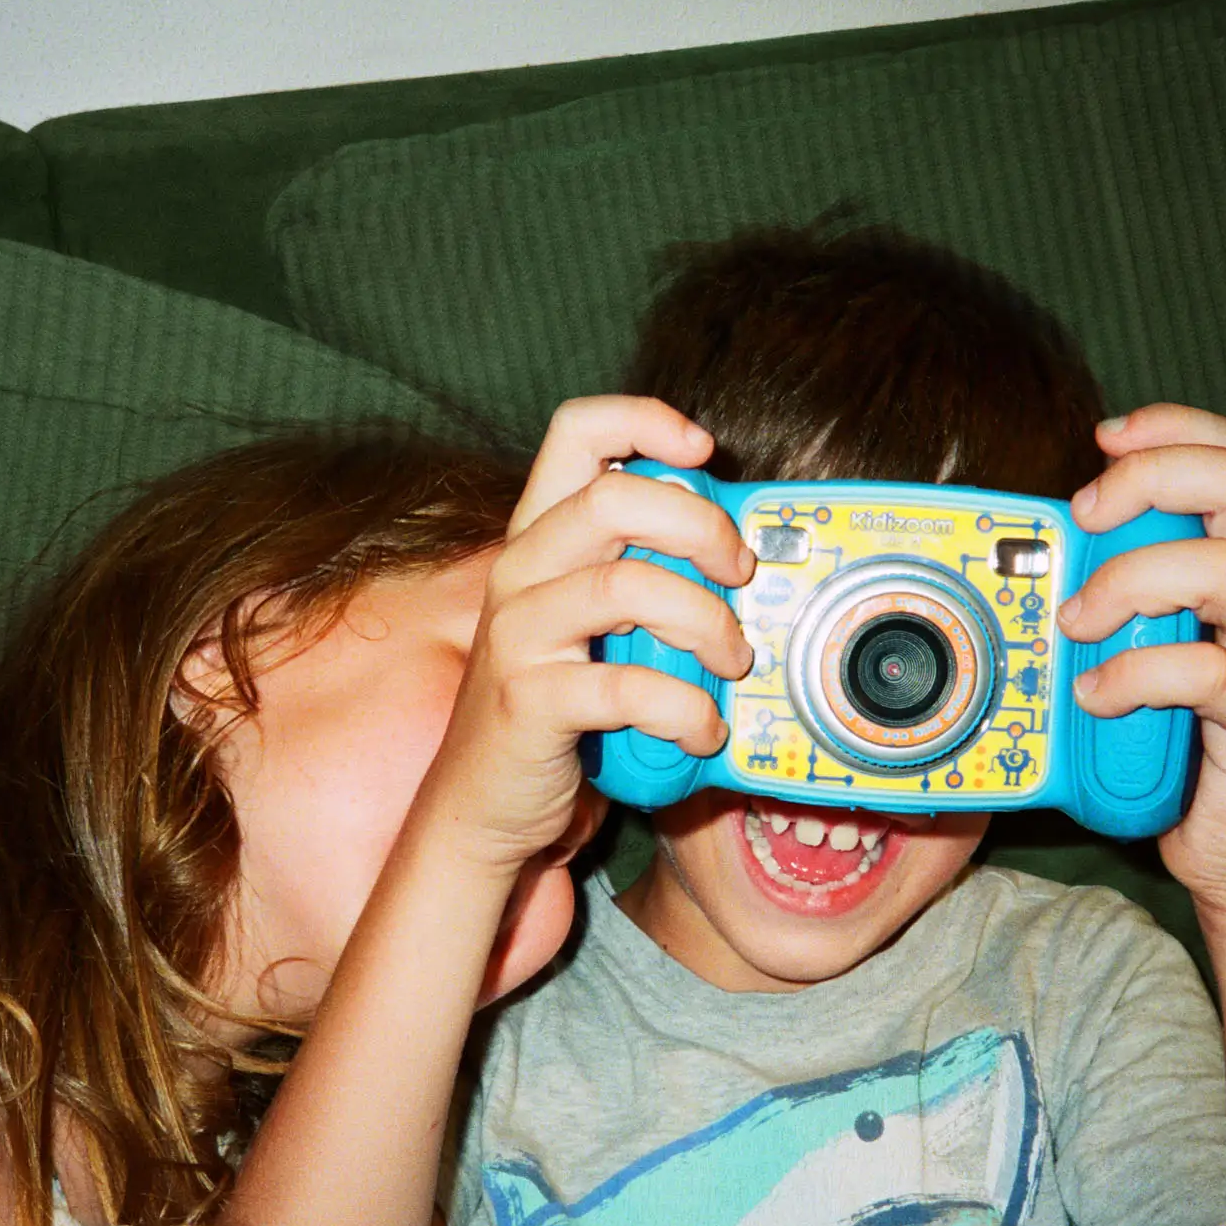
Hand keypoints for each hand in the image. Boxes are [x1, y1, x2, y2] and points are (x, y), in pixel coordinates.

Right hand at [410, 397, 754, 988]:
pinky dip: (687, 709)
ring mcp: (519, 634)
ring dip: (705, 622)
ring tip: (735, 662)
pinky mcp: (530, 701)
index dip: (644, 420)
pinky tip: (704, 731)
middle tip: (740, 573)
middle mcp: (520, 571)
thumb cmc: (555, 710)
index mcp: (539, 539)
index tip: (704, 450)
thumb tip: (745, 556)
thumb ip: (644, 579)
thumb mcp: (593, 627)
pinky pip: (628, 687)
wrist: (480, 805)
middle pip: (614, 495)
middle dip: (700, 526)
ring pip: (628, 587)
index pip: (575, 433)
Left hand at [1055, 403, 1225, 924]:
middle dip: (1150, 478)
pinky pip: (1210, 672)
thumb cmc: (1182, 748)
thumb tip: (1037, 563)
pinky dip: (1138, 675)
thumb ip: (1114, 602)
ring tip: (1075, 623)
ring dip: (1130, 580)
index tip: (1105, 436)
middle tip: (1083, 517)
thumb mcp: (1139, 652)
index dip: (1172, 430)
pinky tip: (1095, 695)